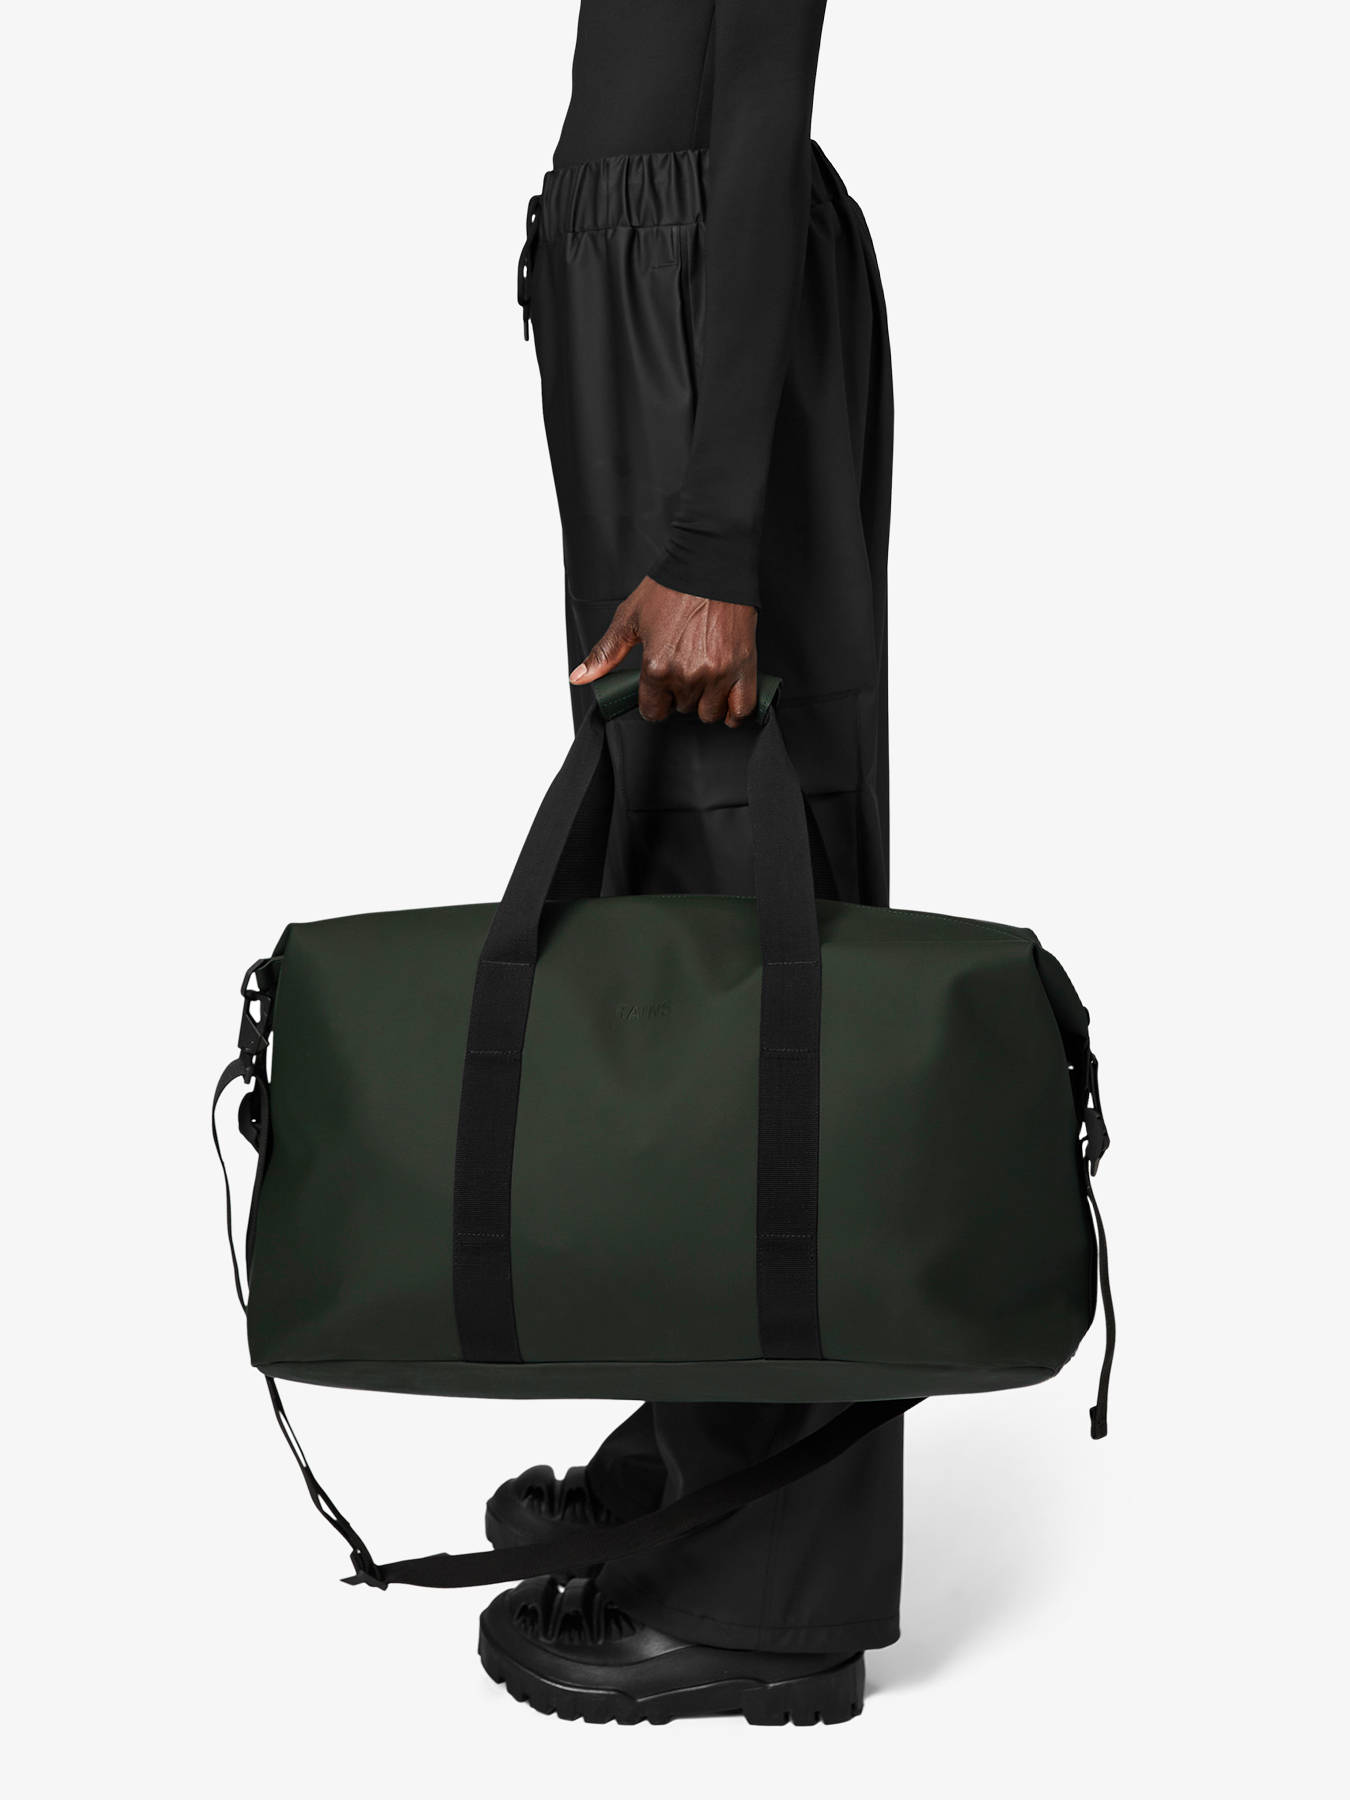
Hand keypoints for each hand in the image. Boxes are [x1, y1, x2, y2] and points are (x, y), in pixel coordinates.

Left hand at [569, 577, 758, 725]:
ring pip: (710, 713)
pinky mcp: (744, 668)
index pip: (653, 711)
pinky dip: (735, 712)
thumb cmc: (672, 586)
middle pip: (682, 710)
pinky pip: (742, 709)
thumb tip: (580, 677)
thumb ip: (605, 653)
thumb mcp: (630, 618)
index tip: (660, 690)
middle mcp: (687, 675)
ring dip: (706, 703)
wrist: (710, 563)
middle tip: (683, 672)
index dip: (655, 702)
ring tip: (704, 682)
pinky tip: (727, 702)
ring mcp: (718, 674)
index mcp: (657, 667)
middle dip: (680, 696)